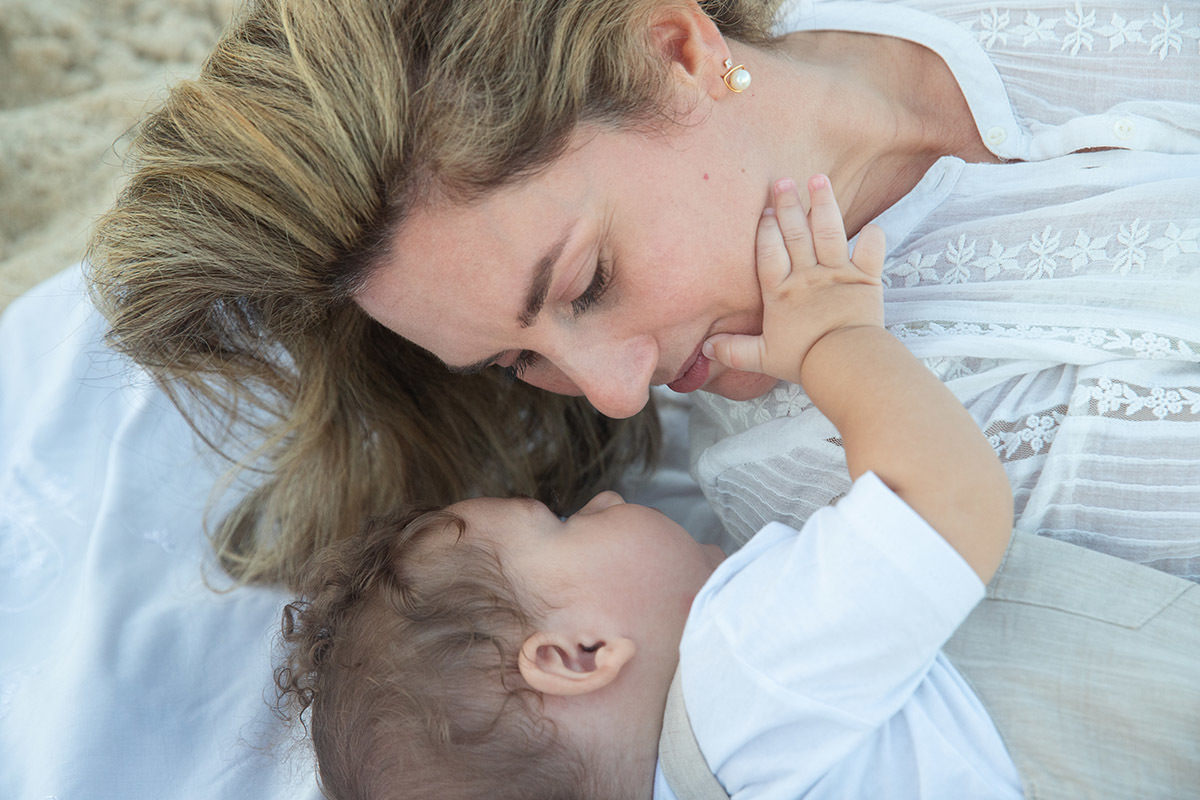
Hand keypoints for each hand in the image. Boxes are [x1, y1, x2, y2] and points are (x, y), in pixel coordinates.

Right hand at [703, 175, 885, 385]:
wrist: (844, 362)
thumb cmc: (803, 360)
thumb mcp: (762, 357)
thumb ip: (734, 350)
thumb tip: (705, 349)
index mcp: (781, 291)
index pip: (769, 251)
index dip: (765, 230)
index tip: (763, 211)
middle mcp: (807, 276)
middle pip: (796, 232)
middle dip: (788, 204)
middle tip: (783, 181)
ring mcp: (838, 273)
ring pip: (830, 230)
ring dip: (824, 203)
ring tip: (819, 180)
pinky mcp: (866, 278)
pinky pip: (872, 249)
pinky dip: (873, 236)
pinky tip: (870, 227)